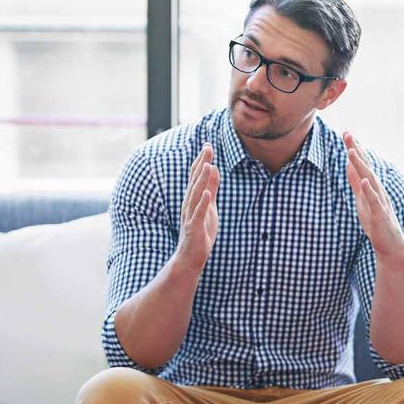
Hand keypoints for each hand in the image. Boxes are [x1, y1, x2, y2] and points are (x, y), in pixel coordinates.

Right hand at [176, 143, 219, 270]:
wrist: (190, 258)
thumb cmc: (200, 232)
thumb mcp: (210, 207)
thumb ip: (212, 189)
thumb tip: (214, 169)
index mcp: (193, 199)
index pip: (197, 177)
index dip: (202, 161)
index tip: (208, 145)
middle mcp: (189, 205)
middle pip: (195, 181)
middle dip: (202, 164)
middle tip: (208, 147)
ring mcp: (190, 216)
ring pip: (195, 195)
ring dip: (201, 180)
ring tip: (208, 165)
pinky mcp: (193, 229)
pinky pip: (197, 215)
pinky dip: (202, 204)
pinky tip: (207, 193)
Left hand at [344, 132, 403, 260]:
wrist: (391, 247)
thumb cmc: (376, 224)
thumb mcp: (361, 200)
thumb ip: (355, 183)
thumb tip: (349, 166)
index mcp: (372, 187)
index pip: (363, 164)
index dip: (355, 149)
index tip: (347, 133)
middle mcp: (377, 190)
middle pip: (366, 167)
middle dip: (357, 150)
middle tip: (348, 134)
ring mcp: (380, 202)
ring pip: (370, 180)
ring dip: (361, 166)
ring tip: (352, 152)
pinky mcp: (380, 215)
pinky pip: (375, 201)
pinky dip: (369, 190)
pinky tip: (364, 180)